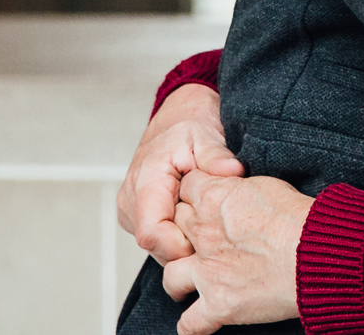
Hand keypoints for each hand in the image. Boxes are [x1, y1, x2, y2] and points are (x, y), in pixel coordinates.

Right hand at [116, 84, 243, 262]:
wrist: (176, 116)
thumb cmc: (190, 124)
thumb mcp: (206, 134)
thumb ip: (216, 157)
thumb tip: (233, 171)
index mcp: (145, 182)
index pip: (152, 234)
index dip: (181, 245)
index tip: (211, 237)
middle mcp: (131, 202)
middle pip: (157, 248)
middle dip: (190, 246)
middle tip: (219, 226)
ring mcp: (132, 212)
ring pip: (159, 248)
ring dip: (186, 241)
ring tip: (209, 217)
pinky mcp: (139, 217)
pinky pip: (161, 240)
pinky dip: (181, 234)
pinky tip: (198, 217)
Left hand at [161, 171, 310, 334]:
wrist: (316, 251)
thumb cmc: (301, 217)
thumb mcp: (267, 184)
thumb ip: (238, 188)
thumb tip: (234, 192)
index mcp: (215, 198)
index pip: (186, 188)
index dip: (196, 193)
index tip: (208, 200)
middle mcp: (204, 234)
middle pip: (174, 227)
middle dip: (186, 230)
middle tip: (205, 235)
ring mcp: (208, 272)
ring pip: (170, 275)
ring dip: (180, 277)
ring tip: (192, 279)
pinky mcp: (220, 304)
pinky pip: (191, 323)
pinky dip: (192, 326)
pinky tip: (197, 323)